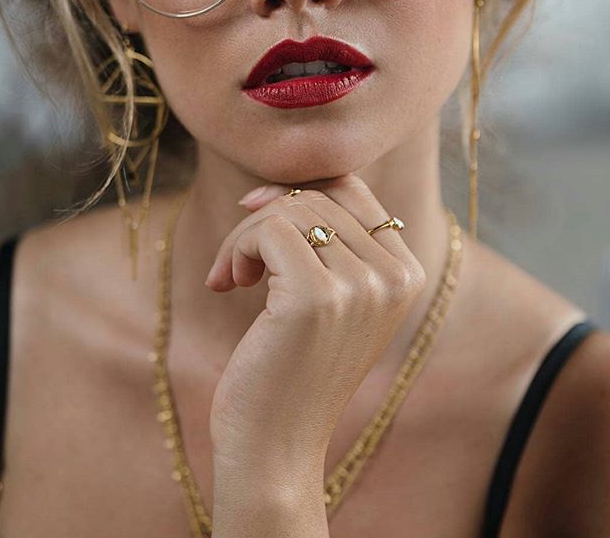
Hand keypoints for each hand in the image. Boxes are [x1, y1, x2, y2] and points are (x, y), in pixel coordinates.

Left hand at [205, 173, 426, 471]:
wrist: (275, 448)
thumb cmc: (292, 369)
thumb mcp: (327, 297)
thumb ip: (328, 240)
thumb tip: (279, 185)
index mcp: (407, 273)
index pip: (353, 189)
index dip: (298, 190)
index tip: (257, 212)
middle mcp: (395, 276)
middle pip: (317, 196)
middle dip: (263, 218)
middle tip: (236, 263)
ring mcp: (361, 285)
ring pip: (290, 209)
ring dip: (245, 235)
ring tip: (231, 276)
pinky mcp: (317, 295)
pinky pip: (269, 229)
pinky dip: (236, 247)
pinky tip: (226, 284)